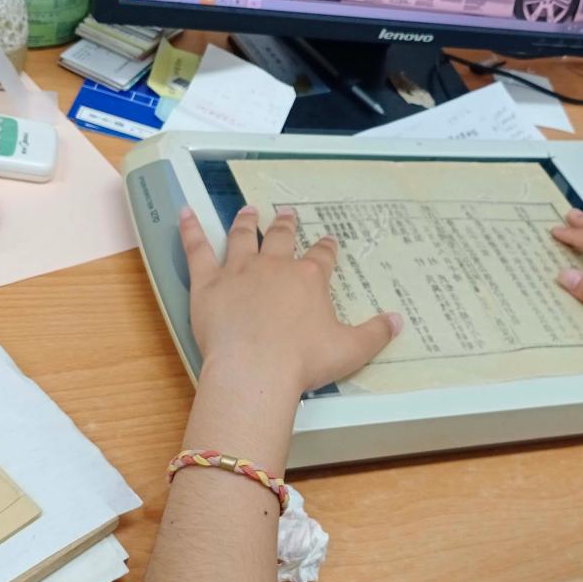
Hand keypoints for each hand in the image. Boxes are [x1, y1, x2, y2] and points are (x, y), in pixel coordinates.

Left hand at [180, 205, 401, 394]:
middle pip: (281, 238)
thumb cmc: (304, 362)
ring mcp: (239, 270)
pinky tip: (184, 213)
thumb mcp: (351, 351)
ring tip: (247, 210)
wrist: (256, 370)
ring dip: (245, 221)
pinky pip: (197, 249)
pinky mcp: (208, 283)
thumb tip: (398, 320)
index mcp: (309, 278)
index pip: (322, 256)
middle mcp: (275, 266)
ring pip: (242, 237)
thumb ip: (376, 334)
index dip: (326, 248)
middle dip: (285, 224)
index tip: (328, 241)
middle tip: (286, 213)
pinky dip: (190, 229)